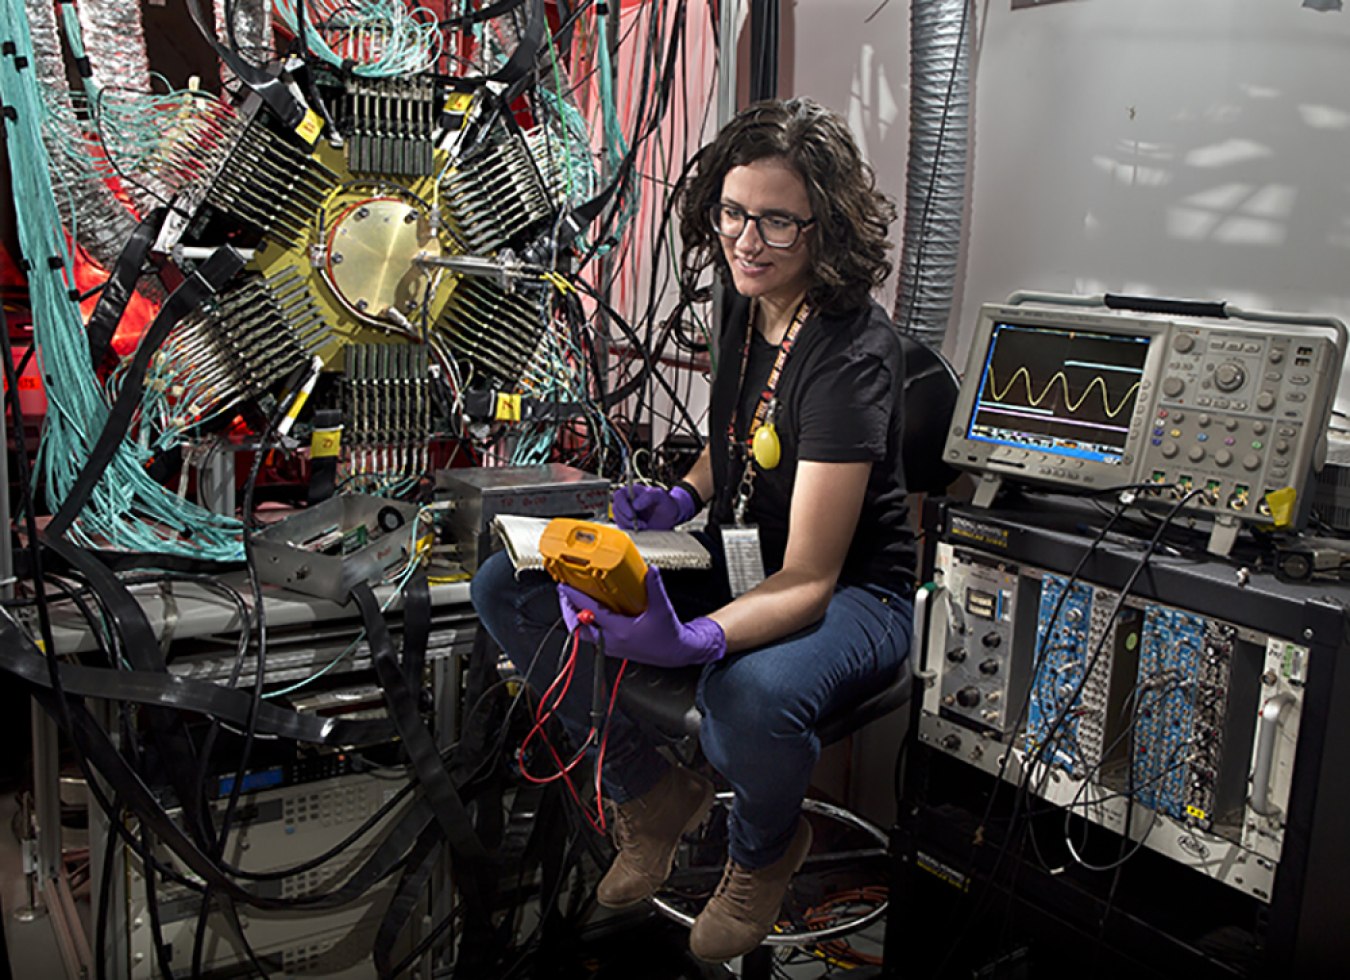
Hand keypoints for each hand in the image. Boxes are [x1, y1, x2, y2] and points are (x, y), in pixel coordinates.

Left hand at [558, 567, 725, 667]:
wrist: (676, 652)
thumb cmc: (669, 636)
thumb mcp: (663, 609)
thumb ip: (655, 588)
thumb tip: (650, 571)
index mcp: (621, 632)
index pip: (590, 613)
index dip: (575, 598)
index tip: (564, 587)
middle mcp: (612, 641)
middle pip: (577, 628)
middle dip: (567, 609)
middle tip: (564, 593)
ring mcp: (610, 646)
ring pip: (582, 633)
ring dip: (574, 616)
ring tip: (572, 600)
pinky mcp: (612, 647)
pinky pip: (591, 635)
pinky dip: (584, 622)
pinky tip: (588, 610)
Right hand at [612, 484, 695, 530]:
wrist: (671, 517)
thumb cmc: (666, 503)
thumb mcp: (660, 496)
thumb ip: (649, 497)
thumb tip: (635, 505)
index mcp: (632, 491)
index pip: (618, 495)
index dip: (622, 505)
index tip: (633, 515)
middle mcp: (627, 501)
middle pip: (616, 509)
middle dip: (627, 519)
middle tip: (642, 524)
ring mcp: (626, 513)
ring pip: (618, 519)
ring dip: (629, 525)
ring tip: (644, 526)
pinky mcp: (628, 523)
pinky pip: (622, 527)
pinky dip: (630, 530)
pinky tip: (642, 529)